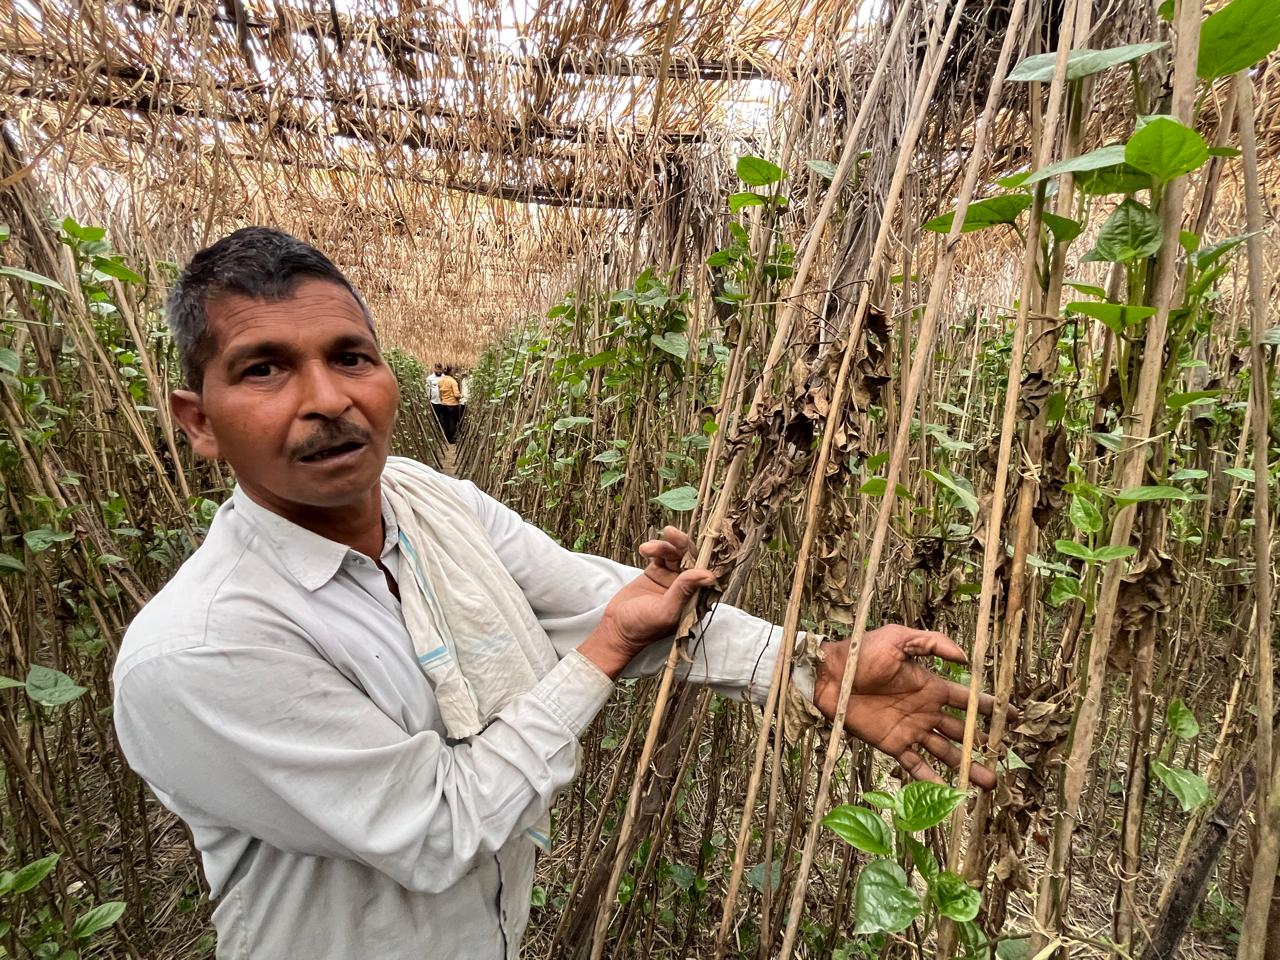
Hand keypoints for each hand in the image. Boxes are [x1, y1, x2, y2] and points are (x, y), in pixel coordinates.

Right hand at [579, 526, 714, 678]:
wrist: (616, 628)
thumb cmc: (643, 627)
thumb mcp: (665, 610)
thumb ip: (684, 591)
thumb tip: (709, 575)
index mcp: (695, 599)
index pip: (704, 573)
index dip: (703, 557)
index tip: (696, 544)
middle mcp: (686, 587)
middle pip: (690, 559)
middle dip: (682, 545)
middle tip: (671, 534)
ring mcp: (671, 579)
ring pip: (675, 554)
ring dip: (664, 546)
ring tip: (648, 548)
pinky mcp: (656, 572)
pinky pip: (660, 555)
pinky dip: (654, 549)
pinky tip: (645, 549)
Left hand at [813, 625, 997, 788]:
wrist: (829, 674)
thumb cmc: (862, 651)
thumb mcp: (898, 638)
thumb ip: (931, 643)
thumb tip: (965, 657)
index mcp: (930, 685)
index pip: (966, 699)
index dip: (989, 707)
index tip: (1012, 716)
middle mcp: (925, 710)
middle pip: (961, 731)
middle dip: (983, 745)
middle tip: (1006, 758)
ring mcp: (910, 729)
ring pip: (945, 752)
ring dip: (967, 767)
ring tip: (989, 783)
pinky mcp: (892, 744)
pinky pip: (916, 765)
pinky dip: (932, 779)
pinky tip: (951, 793)